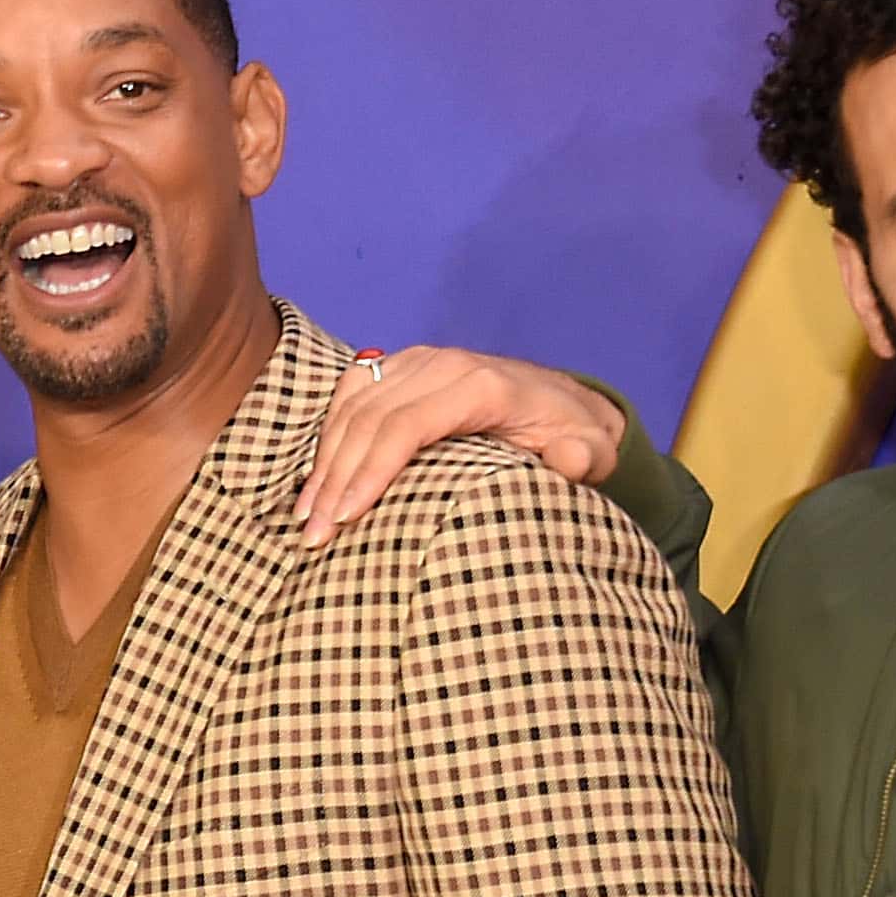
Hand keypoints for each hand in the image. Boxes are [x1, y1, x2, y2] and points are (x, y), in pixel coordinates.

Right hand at [300, 347, 627, 546]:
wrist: (562, 399)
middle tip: (315, 536)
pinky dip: (327, 435)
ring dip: (323, 464)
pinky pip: (350, 393)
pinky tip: (315, 480)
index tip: (347, 518)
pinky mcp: (400, 367)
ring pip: (352, 407)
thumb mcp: (590, 449)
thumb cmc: (569, 434)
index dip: (372, 471)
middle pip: (370, 419)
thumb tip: (565, 462)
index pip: (408, 424)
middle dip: (335, 479)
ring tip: (305, 518)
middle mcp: (443, 364)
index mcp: (481, 385)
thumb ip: (583, 459)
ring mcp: (417, 361)